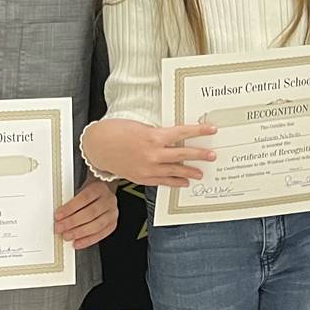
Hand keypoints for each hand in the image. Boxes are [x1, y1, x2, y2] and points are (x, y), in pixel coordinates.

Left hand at [55, 179, 118, 249]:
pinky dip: (87, 240)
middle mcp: (108, 200)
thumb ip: (71, 201)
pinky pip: (100, 235)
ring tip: (67, 236)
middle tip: (60, 228)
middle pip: (90, 213)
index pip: (84, 198)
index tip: (58, 215)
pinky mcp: (112, 224)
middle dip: (72, 222)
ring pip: (96, 226)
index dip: (70, 208)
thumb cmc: (89, 193)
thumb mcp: (80, 190)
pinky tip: (77, 243)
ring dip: (79, 233)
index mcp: (99, 188)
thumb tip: (59, 215)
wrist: (103, 194)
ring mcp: (112, 213)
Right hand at [82, 117, 217, 188]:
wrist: (98, 146)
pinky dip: (174, 182)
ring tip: (200, 173)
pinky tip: (183, 182)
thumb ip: (158, 134)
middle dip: (200, 154)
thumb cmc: (117, 131)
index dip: (199, 131)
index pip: (182, 132)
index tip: (212, 129)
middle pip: (182, 154)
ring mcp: (148, 168)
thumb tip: (174, 138)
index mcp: (154, 137)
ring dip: (190, 172)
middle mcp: (153, 154)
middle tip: (212, 155)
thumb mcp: (141, 127)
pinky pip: (162, 181)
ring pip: (175, 171)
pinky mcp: (142, 178)